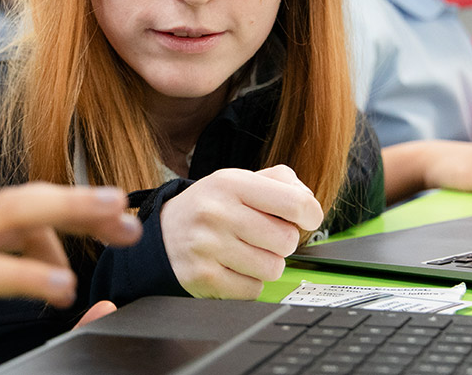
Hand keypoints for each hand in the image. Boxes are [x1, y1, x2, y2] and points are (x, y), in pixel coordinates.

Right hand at [0, 183, 141, 374]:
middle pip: (24, 198)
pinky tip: (60, 287)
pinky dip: (30, 273)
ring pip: (15, 217)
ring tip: (115, 225)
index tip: (93, 226)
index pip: (10, 206)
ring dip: (71, 216)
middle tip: (127, 210)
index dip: (59, 214)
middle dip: (80, 200)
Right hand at [161, 166, 323, 299]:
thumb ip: (279, 182)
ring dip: (266, 264)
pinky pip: (253, 289)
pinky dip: (249, 283)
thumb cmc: (208, 208)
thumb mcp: (236, 181)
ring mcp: (208, 246)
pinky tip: (232, 269)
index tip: (304, 219)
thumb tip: (308, 204)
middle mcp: (217, 212)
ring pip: (273, 268)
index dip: (310, 215)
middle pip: (287, 240)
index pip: (296, 202)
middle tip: (262, 238)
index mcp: (230, 183)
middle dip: (281, 243)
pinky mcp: (204, 277)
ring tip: (246, 253)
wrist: (161, 236)